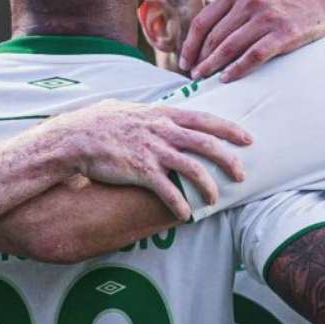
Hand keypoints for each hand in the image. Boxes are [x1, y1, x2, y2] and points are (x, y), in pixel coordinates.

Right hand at [40, 99, 250, 220]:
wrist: (76, 137)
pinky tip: (186, 214)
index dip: (229, 129)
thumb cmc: (99, 122)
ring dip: (208, 186)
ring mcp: (152, 150)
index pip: (204, 119)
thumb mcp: (129, 109)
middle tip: (242, 174)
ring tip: (215, 199)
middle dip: (228, 159)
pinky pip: (168, 190)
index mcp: (162, 114)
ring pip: (192, 168)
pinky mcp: (140, 170)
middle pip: (206, 143)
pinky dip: (180, 203)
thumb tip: (160, 111)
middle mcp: (162, 130)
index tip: (248, 139)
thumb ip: (150, 112)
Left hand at [179, 0, 324, 81]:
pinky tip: (227, 79)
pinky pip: (253, 56)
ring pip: (229, 47)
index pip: (202, 22)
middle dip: (200, 59)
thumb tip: (199, 42)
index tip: (184, 62)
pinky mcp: (283, 33)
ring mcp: (266, 17)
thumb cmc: (281, 6)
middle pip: (213, 37)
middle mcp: (249, 2)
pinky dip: (237, 69)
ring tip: (204, 78)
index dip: (190, 45)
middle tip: (194, 75)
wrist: (323, 3)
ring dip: (213, 66)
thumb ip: (228, 13)